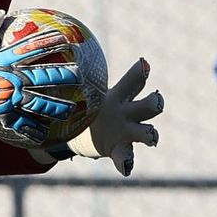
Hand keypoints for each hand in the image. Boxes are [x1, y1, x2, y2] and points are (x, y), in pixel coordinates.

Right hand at [0, 10, 80, 127]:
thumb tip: (0, 12)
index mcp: (5, 60)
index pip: (32, 48)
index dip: (50, 42)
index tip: (66, 39)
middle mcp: (11, 79)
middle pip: (42, 78)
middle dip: (62, 75)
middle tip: (79, 75)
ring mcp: (9, 98)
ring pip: (38, 104)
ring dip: (56, 107)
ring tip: (72, 109)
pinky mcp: (2, 113)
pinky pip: (20, 123)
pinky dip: (33, 129)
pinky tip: (46, 134)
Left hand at [62, 58, 163, 175]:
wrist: (79, 133)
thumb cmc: (87, 107)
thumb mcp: (85, 91)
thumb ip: (78, 77)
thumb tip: (60, 48)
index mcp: (119, 95)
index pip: (134, 80)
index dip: (141, 72)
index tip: (144, 65)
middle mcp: (128, 113)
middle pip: (150, 106)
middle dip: (156, 103)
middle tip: (156, 102)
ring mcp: (126, 133)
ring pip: (146, 132)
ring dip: (149, 134)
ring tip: (151, 137)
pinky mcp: (119, 150)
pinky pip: (125, 157)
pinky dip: (126, 162)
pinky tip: (125, 168)